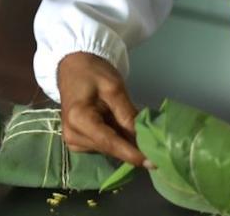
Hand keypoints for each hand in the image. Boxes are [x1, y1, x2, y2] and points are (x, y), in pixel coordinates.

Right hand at [57, 52, 148, 166]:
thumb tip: (144, 139)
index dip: (132, 154)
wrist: (73, 66)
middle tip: (157, 149)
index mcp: (79, 119)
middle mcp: (72, 135)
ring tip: (140, 135)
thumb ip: (127, 115)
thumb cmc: (93, 72)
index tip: (154, 163)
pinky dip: (116, 141)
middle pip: (109, 149)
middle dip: (132, 149)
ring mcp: (73, 140)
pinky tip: (124, 130)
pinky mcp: (77, 141)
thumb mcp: (114, 88)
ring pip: (107, 150)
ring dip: (125, 144)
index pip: (109, 143)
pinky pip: (102, 146)